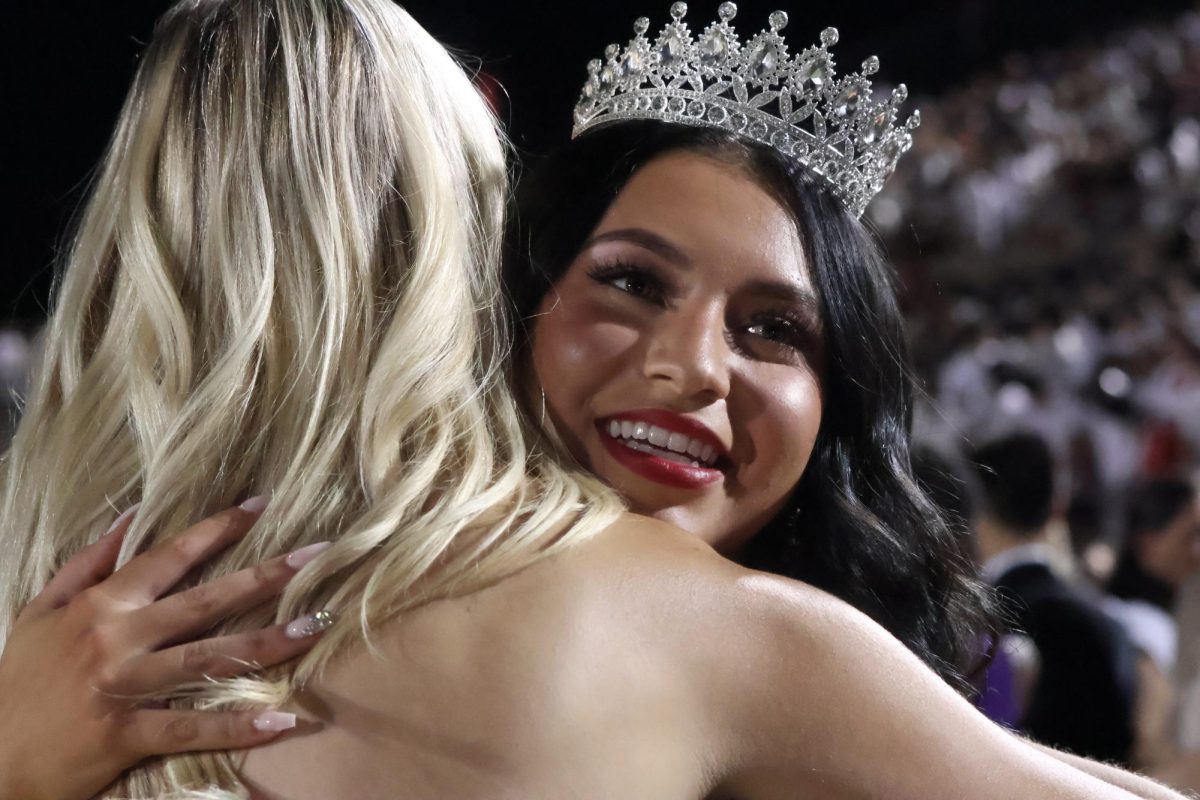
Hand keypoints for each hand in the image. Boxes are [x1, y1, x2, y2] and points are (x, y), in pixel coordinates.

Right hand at [0, 501, 331, 799]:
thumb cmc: (19, 682)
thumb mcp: (40, 612)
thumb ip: (87, 562)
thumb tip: (132, 514)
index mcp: (100, 606)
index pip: (169, 556)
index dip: (216, 529)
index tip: (261, 505)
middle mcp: (116, 640)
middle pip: (204, 601)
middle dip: (264, 576)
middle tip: (317, 555)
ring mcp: (123, 687)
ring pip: (207, 658)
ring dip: (266, 643)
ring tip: (315, 627)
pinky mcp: (125, 735)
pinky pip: (190, 728)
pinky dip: (236, 727)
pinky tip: (281, 720)